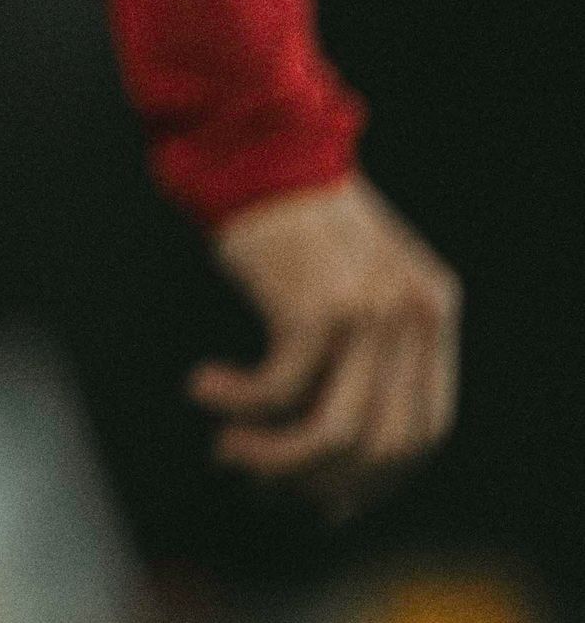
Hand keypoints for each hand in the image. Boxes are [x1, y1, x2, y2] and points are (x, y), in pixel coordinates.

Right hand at [193, 173, 458, 516]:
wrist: (254, 145)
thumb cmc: (288, 214)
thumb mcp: (352, 277)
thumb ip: (360, 345)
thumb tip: (334, 445)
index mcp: (430, 309)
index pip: (426, 428)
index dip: (376, 474)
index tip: (322, 489)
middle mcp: (411, 316)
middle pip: (386, 445)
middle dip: (323, 480)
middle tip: (267, 479)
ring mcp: (367, 313)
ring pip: (335, 432)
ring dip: (276, 458)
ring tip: (230, 449)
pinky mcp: (314, 308)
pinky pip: (279, 390)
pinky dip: (238, 403)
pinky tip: (205, 387)